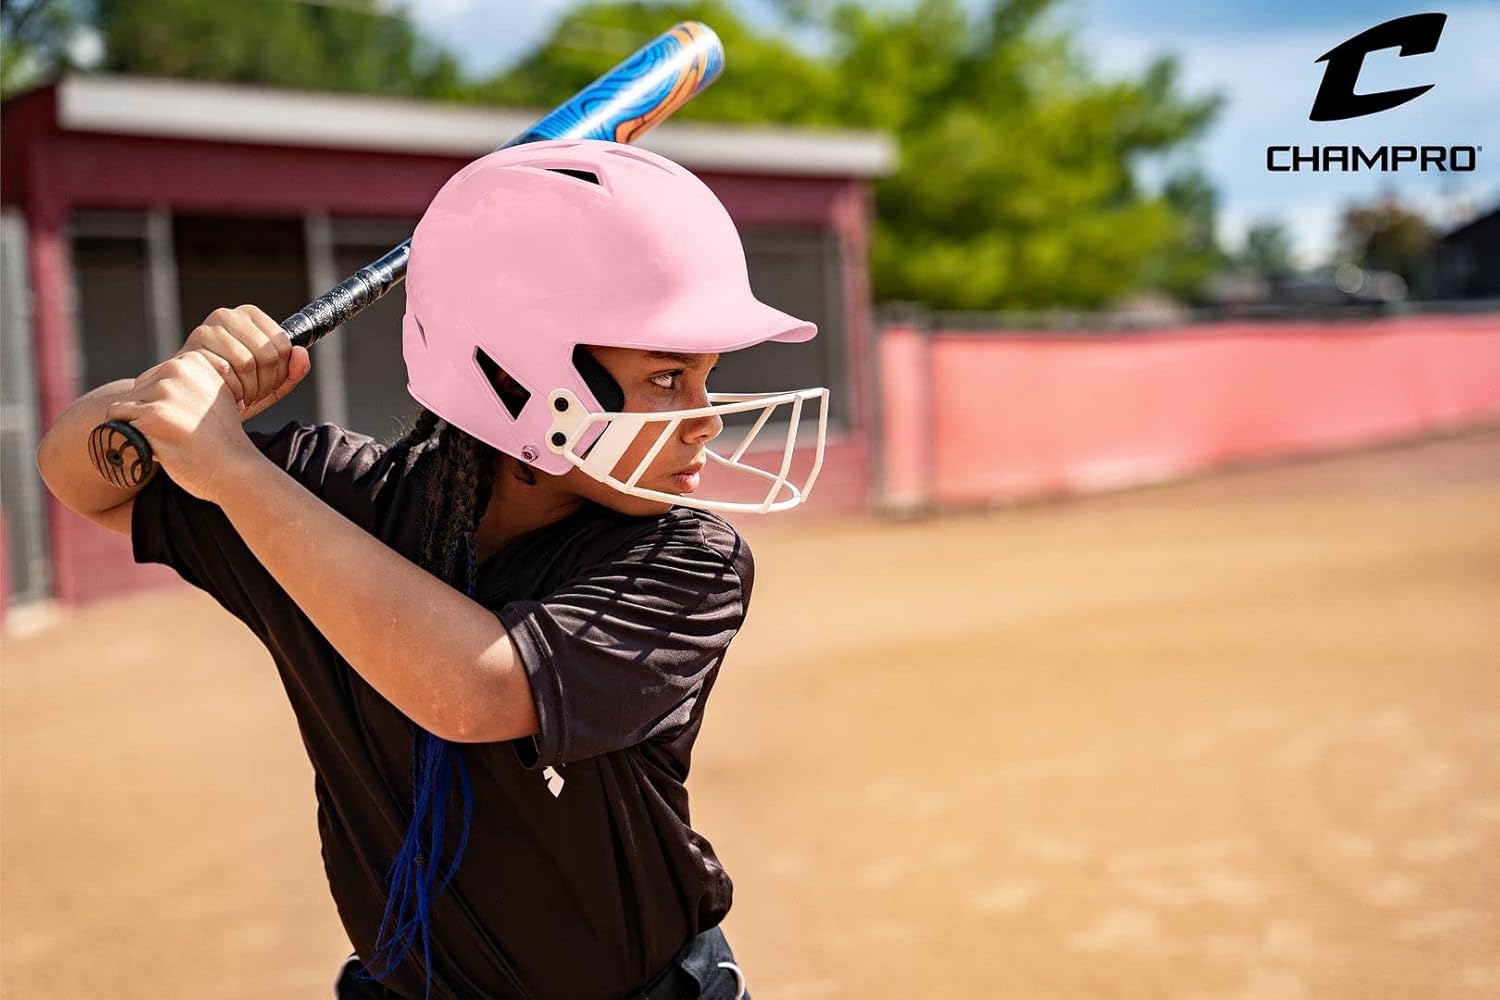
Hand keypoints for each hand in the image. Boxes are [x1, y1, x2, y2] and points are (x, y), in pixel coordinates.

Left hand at [103, 352, 268, 503]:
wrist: (234, 468)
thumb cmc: (223, 440)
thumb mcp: (214, 396)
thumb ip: (186, 383)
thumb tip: (152, 382)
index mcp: (192, 360)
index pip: (152, 379)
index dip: (161, 407)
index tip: (186, 422)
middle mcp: (177, 368)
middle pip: (136, 391)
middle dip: (148, 416)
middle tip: (177, 434)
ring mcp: (165, 391)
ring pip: (123, 408)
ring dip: (137, 429)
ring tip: (167, 441)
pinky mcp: (152, 414)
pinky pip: (116, 424)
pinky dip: (126, 440)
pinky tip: (154, 448)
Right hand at [176, 305, 309, 421]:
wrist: (189, 399)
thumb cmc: (233, 386)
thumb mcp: (271, 382)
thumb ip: (292, 370)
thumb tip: (301, 353)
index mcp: (250, 316)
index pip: (284, 345)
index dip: (281, 370)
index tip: (269, 380)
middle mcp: (227, 315)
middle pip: (268, 354)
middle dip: (266, 382)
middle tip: (254, 392)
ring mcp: (206, 330)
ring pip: (247, 363)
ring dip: (248, 389)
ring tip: (240, 394)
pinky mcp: (190, 349)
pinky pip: (224, 372)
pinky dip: (229, 390)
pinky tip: (224, 394)